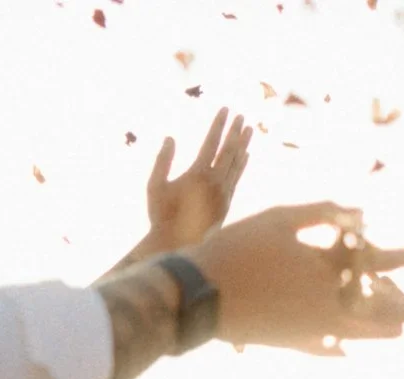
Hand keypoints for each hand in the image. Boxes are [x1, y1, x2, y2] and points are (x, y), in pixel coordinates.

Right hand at [142, 109, 251, 256]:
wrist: (176, 244)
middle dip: (235, 130)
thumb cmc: (161, 215)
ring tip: (249, 129)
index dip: (219, 124)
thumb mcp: (155, 186)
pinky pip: (237, 179)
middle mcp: (215, 182)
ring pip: (237, 164)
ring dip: (244, 144)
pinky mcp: (226, 204)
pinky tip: (246, 155)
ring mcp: (223, 194)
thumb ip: (162, 161)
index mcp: (197, 174)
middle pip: (229, 150)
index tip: (225, 109)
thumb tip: (170, 138)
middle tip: (241, 115)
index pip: (211, 142)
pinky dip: (242, 164)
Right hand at [191, 203, 403, 353]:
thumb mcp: (280, 218)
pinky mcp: (292, 344)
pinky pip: (323, 349)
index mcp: (328, 269)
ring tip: (399, 331)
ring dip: (380, 330)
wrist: (198, 296)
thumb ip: (323, 213)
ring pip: (358, 334)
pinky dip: (337, 348)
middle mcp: (328, 304)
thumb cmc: (237, 248)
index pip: (380, 260)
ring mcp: (312, 329)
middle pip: (380, 308)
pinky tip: (345, 352)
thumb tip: (362, 214)